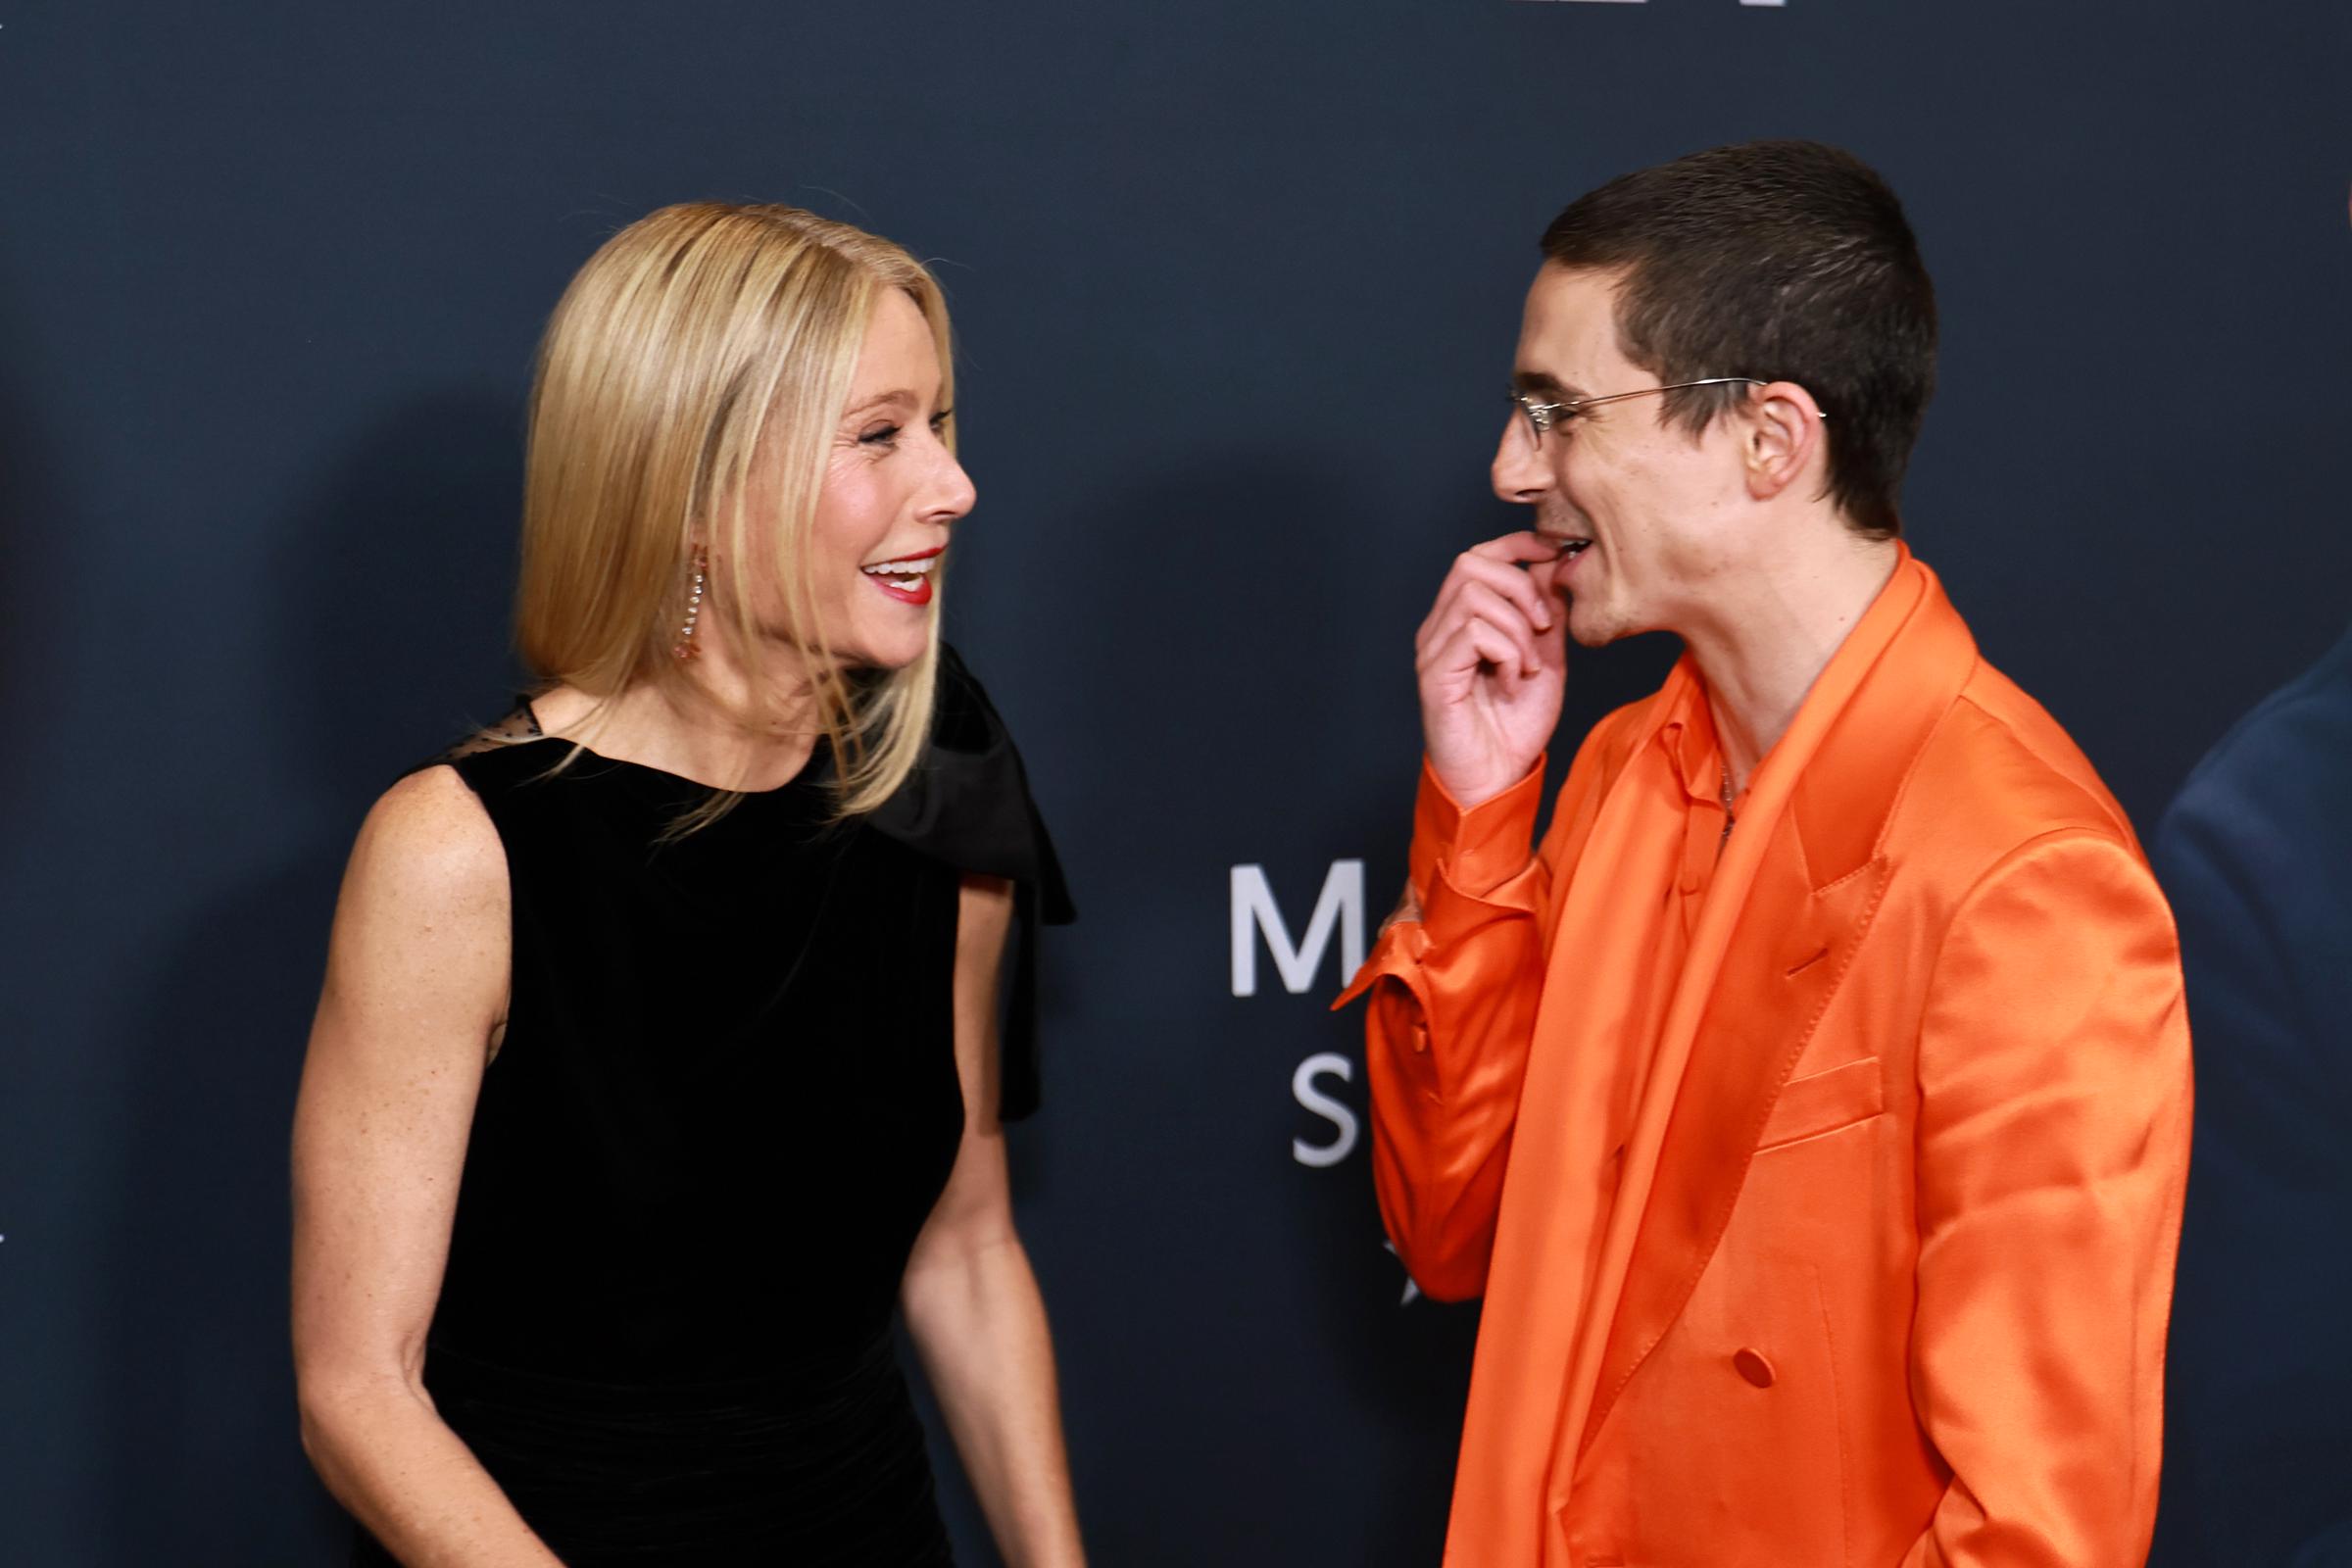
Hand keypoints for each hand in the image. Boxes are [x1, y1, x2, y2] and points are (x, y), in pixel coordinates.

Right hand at [1415, 531, 1567, 808]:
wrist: (1497, 779)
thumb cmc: (1515, 725)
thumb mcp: (1546, 657)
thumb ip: (1547, 613)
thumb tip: (1557, 563)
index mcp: (1464, 619)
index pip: (1480, 556)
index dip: (1517, 544)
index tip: (1555, 553)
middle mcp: (1441, 628)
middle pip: (1471, 564)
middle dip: (1520, 587)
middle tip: (1542, 628)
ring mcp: (1434, 649)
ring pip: (1474, 596)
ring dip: (1517, 629)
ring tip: (1528, 666)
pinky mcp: (1435, 674)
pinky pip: (1473, 633)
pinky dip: (1507, 653)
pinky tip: (1512, 681)